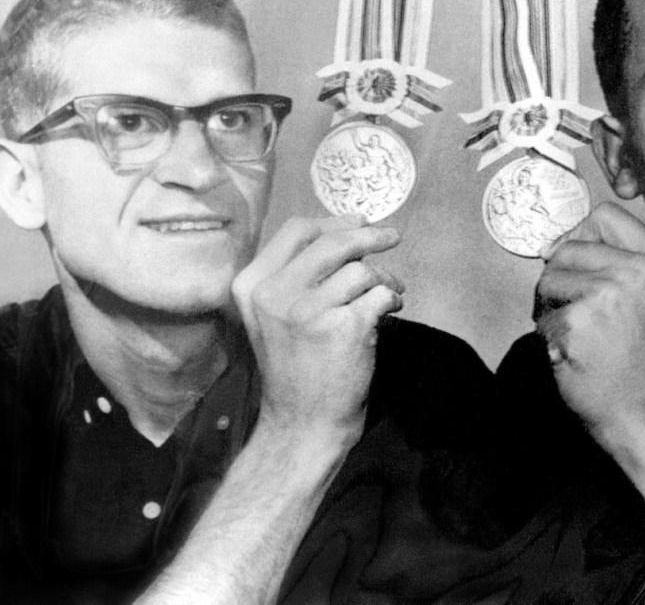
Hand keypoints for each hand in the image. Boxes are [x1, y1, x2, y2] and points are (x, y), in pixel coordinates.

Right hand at [231, 215, 402, 436]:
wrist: (303, 423)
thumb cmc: (296, 367)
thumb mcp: (273, 316)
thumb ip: (297, 274)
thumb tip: (348, 228)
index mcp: (252, 285)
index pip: (296, 231)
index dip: (333, 221)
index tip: (359, 222)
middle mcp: (275, 294)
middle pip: (333, 242)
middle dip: (369, 236)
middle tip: (392, 238)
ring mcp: (309, 311)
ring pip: (361, 269)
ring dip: (385, 277)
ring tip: (390, 292)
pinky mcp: (344, 327)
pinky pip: (380, 293)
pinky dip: (392, 298)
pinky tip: (390, 309)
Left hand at [535, 202, 644, 435]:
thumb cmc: (643, 358)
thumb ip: (613, 261)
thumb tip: (551, 244)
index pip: (604, 215)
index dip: (581, 237)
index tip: (582, 268)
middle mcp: (639, 270)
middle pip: (567, 247)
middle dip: (560, 281)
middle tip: (579, 316)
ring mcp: (609, 294)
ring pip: (549, 279)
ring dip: (550, 309)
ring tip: (578, 336)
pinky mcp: (580, 321)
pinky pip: (542, 317)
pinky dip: (549, 338)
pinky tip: (575, 355)